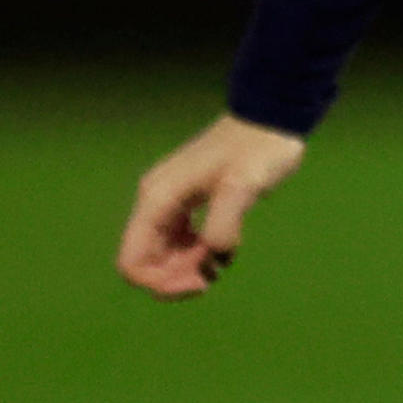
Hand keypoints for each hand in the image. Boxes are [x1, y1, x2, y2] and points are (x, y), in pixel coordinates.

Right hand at [116, 113, 305, 296]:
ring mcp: (171, 204)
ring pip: (163, 255)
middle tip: (216, 268)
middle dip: (177, 278)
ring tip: (221, 257)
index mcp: (157, 200)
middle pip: (147, 263)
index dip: (159, 284)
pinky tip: (223, 248)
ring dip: (188, 268)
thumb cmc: (257, 148)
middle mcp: (156, 203)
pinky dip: (198, 255)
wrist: (271, 118)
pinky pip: (180, 243)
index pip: (132, 262)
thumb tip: (212, 256)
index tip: (201, 281)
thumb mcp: (242, 186)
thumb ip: (223, 223)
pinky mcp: (189, 204)